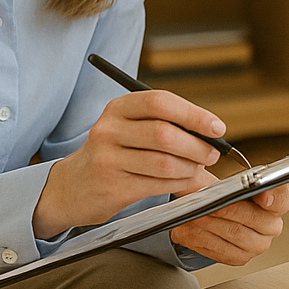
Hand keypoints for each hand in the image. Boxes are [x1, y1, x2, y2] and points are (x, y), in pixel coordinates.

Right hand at [34, 89, 225, 237]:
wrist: (71, 187)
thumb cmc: (113, 155)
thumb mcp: (132, 131)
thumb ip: (169, 128)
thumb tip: (216, 139)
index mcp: (119, 108)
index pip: (160, 102)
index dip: (194, 114)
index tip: (217, 128)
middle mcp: (109, 129)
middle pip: (164, 133)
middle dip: (197, 146)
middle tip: (212, 154)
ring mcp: (107, 158)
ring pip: (164, 162)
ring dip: (190, 168)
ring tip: (197, 170)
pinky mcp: (112, 186)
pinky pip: (157, 184)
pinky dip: (178, 184)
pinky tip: (183, 183)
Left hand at [170, 184, 288, 265]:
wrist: (221, 215)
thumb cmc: (231, 195)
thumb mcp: (232, 179)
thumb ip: (235, 179)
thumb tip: (212, 183)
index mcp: (279, 203)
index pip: (282, 200)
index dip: (273, 197)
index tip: (263, 196)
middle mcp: (272, 226)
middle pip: (253, 219)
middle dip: (228, 210)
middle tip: (211, 203)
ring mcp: (258, 245)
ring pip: (233, 233)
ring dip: (210, 223)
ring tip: (195, 214)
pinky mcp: (240, 258)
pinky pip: (219, 250)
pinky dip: (202, 237)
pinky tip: (191, 228)